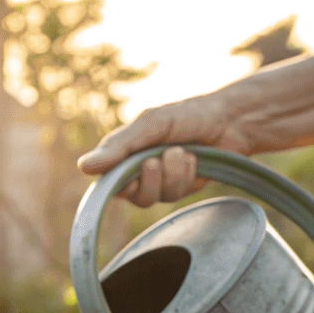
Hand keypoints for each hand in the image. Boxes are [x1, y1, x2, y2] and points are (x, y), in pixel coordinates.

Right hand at [76, 97, 252, 206]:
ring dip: (171, 174)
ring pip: (154, 197)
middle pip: (131, 195)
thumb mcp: (150, 124)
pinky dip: (185, 175)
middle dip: (149, 178)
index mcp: (124, 152)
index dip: (119, 182)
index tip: (133, 171)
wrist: (230, 121)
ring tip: (182, 152)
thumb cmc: (187, 115)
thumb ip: (120, 146)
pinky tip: (194, 160)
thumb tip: (82, 167)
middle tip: (157, 160)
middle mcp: (138, 170)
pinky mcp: (179, 189)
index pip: (107, 180)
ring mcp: (159, 182)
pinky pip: (174, 195)